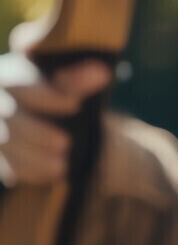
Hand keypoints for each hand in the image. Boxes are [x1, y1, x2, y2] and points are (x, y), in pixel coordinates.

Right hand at [0, 51, 112, 186]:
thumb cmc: (64, 98)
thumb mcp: (72, 88)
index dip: (46, 95)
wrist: (60, 125)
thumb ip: (79, 81)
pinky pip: (7, 165)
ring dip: (34, 156)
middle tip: (65, 143)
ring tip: (62, 165)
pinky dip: (30, 170)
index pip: (20, 84)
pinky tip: (51, 174)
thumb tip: (101, 71)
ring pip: (5, 143)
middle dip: (37, 132)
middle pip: (8, 115)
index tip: (76, 104)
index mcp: (12, 75)